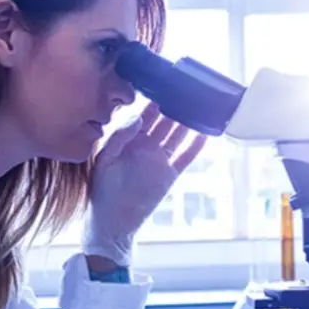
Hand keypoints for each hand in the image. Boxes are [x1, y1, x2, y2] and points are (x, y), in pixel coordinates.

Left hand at [82, 101, 207, 265]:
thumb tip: (138, 118)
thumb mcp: (105, 159)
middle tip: (186, 91)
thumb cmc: (103, 190)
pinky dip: (196, 146)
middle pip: (164, 122)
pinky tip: (204, 133)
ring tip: (198, 106)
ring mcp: (160, 160)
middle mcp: (146, 146)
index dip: (154, 102)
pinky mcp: (170, 174)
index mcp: (129, 140)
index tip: (163, 87)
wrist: (113, 222)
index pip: (144, 115)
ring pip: (177, 136)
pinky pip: (186, 157)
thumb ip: (120, 137)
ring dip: (187, 122)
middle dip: (174, 107)